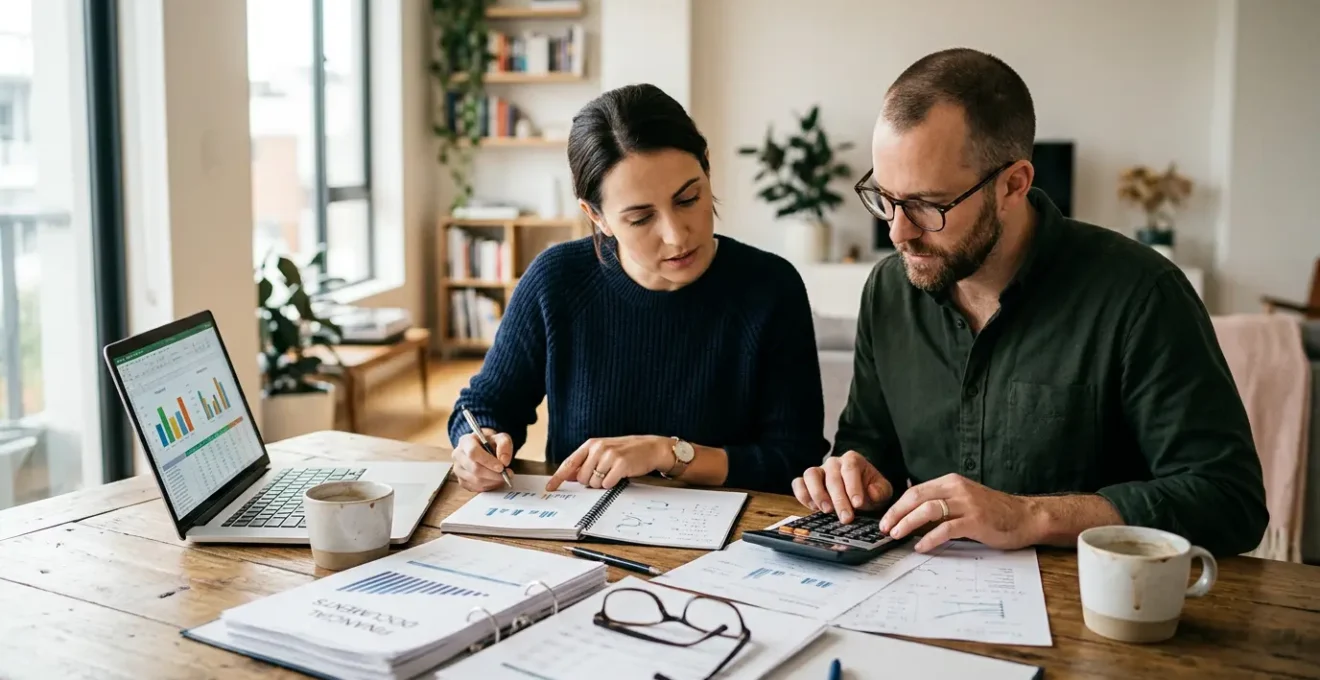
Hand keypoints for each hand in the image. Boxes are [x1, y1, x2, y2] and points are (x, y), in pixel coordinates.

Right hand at [452, 428, 513, 491]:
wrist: (483, 448)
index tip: (501, 467)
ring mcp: (458, 470)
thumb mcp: (500, 437)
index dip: (488, 461)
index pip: (473, 453)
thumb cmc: (490, 442)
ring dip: (493, 481)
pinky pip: (476, 488)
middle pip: (474, 469)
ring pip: (475, 481)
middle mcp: (458, 455)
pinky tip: (495, 480)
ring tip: (503, 477)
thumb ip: (504, 445)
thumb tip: (504, 461)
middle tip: (507, 474)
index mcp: (465, 441)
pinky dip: (489, 486)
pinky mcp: (461, 481)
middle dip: (493, 474)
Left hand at [546, 435, 671, 490]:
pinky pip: (607, 484)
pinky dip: (612, 484)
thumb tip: (569, 477)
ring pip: (594, 483)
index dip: (558, 477)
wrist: (650, 447)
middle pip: (582, 478)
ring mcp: (609, 455)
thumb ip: (586, 462)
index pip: (569, 462)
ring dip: (602, 484)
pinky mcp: (620, 464)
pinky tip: (620, 476)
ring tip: (613, 473)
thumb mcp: (603, 452)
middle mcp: (598, 448)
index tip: (549, 488)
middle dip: (591, 481)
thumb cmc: (625, 451)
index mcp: (590, 444)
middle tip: (604, 474)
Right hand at [790, 451, 892, 523]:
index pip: (850, 468)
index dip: (853, 486)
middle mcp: (833, 462)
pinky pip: (798, 483)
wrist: (859, 495)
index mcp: (852, 459)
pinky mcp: (806, 482)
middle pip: (832, 476)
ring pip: (811, 475)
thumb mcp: (882, 492)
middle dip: (839, 499)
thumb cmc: (870, 491)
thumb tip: (871, 492)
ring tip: (827, 511)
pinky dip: (802, 495)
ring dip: (818, 494)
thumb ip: (880, 491)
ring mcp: (818, 471)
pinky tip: (813, 508)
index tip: (858, 504)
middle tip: (846, 518)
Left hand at [879, 473, 1039, 552]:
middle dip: (896, 514)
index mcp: (951, 482)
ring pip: (928, 511)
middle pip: (917, 497)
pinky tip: (921, 547)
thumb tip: (912, 518)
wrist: (1024, 517)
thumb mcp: (963, 500)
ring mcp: (967, 504)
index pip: (915, 491)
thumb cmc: (993, 512)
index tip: (885, 519)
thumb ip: (941, 505)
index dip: (897, 506)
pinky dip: (930, 539)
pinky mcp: (975, 521)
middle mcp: (957, 489)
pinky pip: (946, 529)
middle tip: (885, 528)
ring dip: (908, 524)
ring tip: (897, 535)